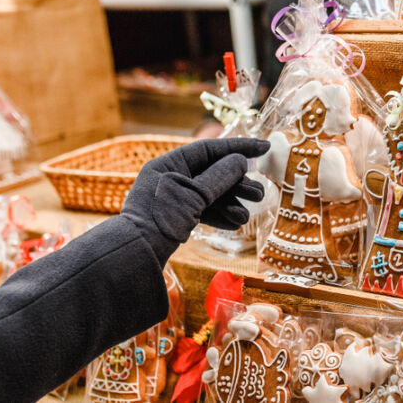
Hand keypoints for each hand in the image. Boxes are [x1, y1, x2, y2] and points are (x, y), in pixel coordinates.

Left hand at [121, 138, 269, 262]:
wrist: (136, 256)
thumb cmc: (161, 220)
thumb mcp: (194, 195)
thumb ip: (220, 176)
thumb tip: (241, 161)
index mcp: (170, 164)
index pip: (210, 148)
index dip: (240, 147)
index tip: (265, 147)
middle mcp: (172, 178)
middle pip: (214, 173)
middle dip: (238, 185)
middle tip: (259, 194)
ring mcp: (174, 199)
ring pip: (211, 195)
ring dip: (231, 204)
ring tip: (245, 216)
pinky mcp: (176, 218)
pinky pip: (203, 211)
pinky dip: (219, 216)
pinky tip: (233, 224)